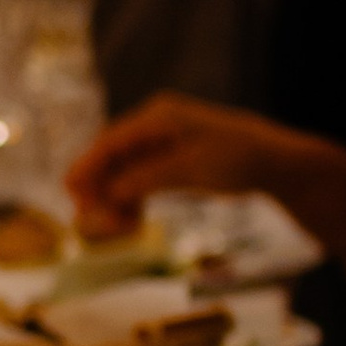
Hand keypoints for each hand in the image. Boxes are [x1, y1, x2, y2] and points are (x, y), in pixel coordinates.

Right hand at [64, 96, 303, 237]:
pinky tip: (133, 221)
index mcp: (157, 116)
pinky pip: (139, 179)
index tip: (70, 194)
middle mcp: (153, 125)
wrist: (275, 162)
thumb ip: (147, 178)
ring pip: (123, 171)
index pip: (109, 141)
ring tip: (119, 229)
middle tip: (92, 222)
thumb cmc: (238, 158)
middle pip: (111, 157)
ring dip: (115, 199)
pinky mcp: (168, 159)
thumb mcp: (191, 168)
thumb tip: (109, 193)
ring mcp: (160, 142)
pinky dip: (132, 199)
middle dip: (99, 189)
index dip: (86, 167)